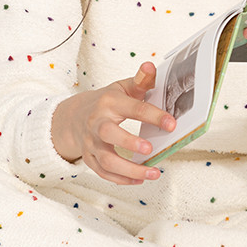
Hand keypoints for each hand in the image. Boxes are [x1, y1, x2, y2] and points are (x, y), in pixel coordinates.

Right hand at [50, 62, 175, 184]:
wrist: (74, 116)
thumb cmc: (106, 101)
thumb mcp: (122, 87)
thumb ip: (140, 80)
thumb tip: (150, 66)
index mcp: (109, 102)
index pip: (132, 108)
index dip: (153, 116)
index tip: (172, 124)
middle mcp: (97, 123)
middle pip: (108, 133)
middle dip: (129, 142)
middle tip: (150, 149)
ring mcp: (91, 142)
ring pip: (106, 160)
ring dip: (130, 170)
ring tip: (154, 173)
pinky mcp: (89, 157)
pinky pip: (103, 172)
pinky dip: (121, 179)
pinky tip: (139, 180)